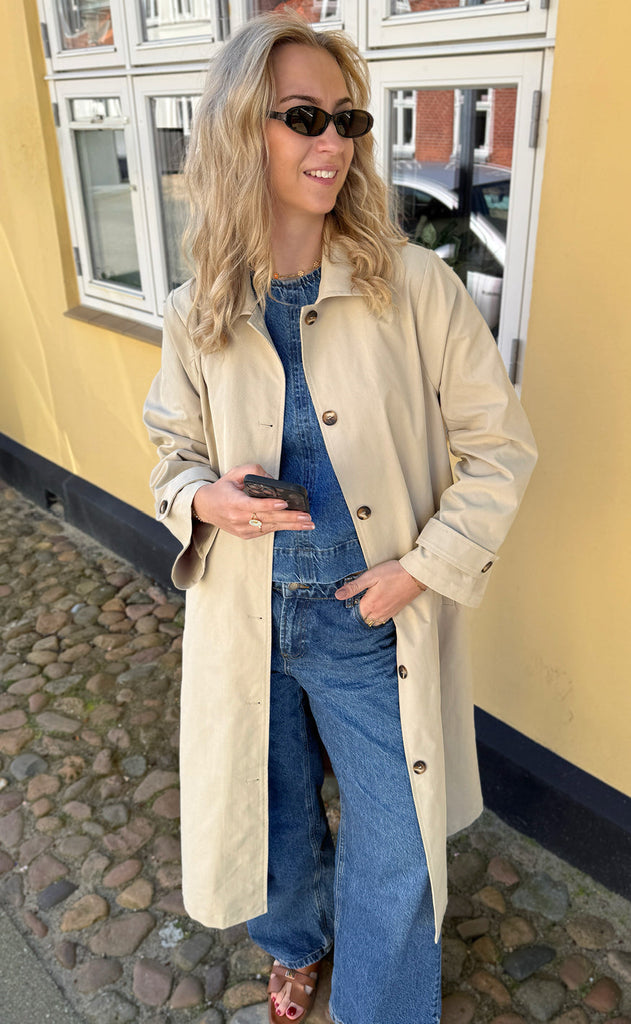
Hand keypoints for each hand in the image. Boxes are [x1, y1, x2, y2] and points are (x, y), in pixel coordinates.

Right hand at [192, 464, 314, 539]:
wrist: (206, 507)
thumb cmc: (223, 489)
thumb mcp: (234, 474)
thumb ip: (252, 472)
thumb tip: (272, 480)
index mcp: (233, 503)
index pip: (254, 505)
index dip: (269, 505)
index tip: (284, 504)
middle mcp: (238, 519)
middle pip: (267, 519)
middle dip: (289, 518)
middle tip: (306, 517)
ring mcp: (242, 529)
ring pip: (270, 527)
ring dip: (291, 525)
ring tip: (308, 523)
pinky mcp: (246, 535)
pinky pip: (267, 531)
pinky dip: (282, 527)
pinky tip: (296, 525)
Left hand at [334, 560, 425, 623]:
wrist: (415, 575)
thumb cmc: (393, 573)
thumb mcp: (370, 576)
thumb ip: (354, 587)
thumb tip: (338, 595)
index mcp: (370, 605)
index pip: (354, 613)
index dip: (351, 605)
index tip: (352, 597)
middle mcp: (378, 613)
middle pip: (363, 618)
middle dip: (359, 611)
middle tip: (359, 599)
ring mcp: (388, 614)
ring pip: (373, 621)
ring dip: (368, 614)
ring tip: (368, 602)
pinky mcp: (395, 612)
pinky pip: (382, 619)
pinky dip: (377, 615)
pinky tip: (378, 605)